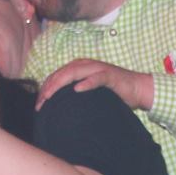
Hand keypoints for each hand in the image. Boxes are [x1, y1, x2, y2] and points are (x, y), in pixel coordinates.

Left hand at [36, 59, 154, 111]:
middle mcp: (86, 65)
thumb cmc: (113, 93)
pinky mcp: (110, 75)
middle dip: (49, 87)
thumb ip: (75, 96)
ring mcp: (98, 69)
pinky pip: (97, 78)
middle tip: (40, 103)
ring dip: (61, 84)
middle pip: (61, 73)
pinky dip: (87, 82)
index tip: (38, 105)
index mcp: (79, 68)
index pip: (57, 76)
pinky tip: (78, 89)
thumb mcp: (90, 94)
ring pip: (74, 72)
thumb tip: (58, 109)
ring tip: (50, 96)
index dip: (45, 89)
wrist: (137, 88)